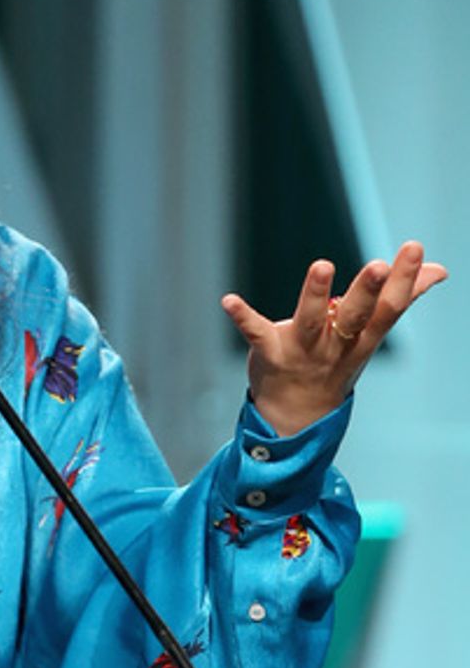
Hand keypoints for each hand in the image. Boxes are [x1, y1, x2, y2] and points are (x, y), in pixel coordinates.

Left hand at [221, 242, 446, 435]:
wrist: (296, 418)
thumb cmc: (336, 362)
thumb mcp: (370, 335)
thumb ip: (401, 298)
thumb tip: (439, 270)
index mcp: (363, 339)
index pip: (389, 308)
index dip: (404, 280)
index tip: (414, 249)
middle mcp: (336, 346)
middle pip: (356, 317)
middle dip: (368, 291)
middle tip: (378, 265)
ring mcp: (303, 351)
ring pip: (311, 322)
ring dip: (316, 294)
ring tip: (322, 265)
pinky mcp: (270, 352)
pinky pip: (256, 333)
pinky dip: (242, 316)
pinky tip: (228, 300)